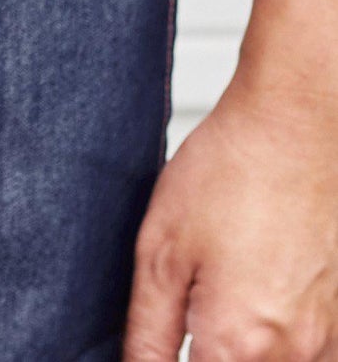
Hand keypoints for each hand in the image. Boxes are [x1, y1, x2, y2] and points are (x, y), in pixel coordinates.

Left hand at [125, 68, 337, 359]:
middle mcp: (293, 356)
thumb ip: (148, 330)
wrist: (296, 129)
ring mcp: (328, 342)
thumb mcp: (160, 250)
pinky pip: (311, 356)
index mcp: (236, 345)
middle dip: (206, 356)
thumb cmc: (230, 175)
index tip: (160, 347)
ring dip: (242, 356)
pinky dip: (279, 346)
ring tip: (220, 306)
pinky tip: (256, 304)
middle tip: (187, 320)